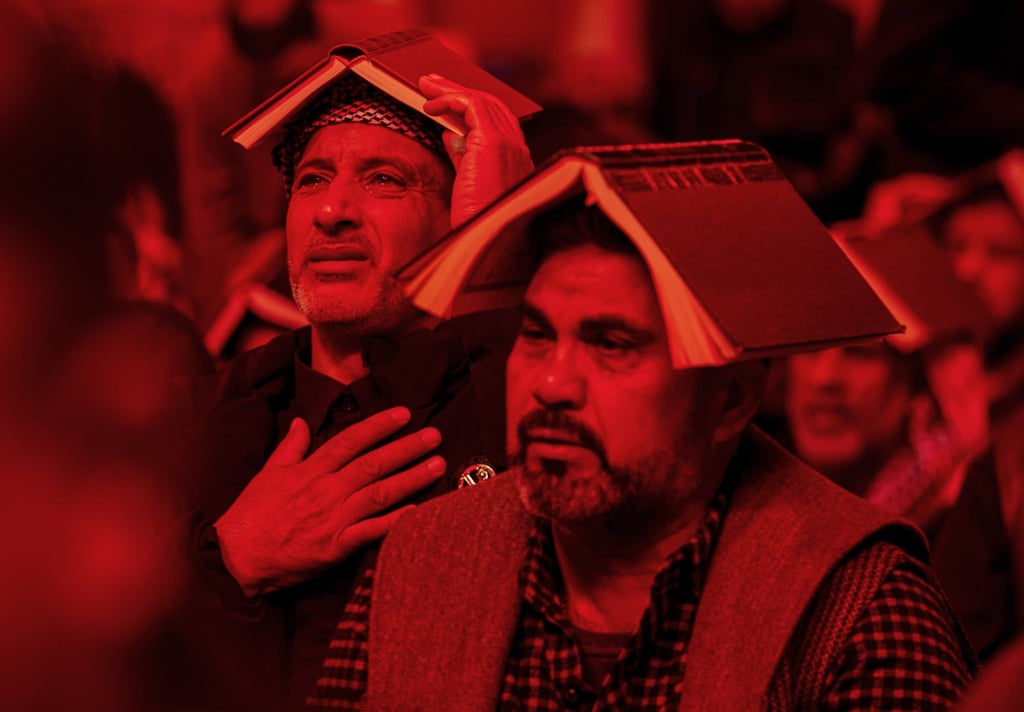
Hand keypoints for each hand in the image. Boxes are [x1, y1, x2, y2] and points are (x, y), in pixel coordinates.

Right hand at [214, 407, 444, 596]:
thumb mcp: (268, 473)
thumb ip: (291, 447)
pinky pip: (372, 531)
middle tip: (434, 435)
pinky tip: (419, 511)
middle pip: (373, 463)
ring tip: (437, 465)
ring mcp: (334, 518)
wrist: (236, 557)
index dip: (379, 426)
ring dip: (411, 478)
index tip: (403, 414)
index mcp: (311, 470)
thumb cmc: (251, 515)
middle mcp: (327, 490)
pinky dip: (396, 521)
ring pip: (380, 493)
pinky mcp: (336, 546)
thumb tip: (301, 422)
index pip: (351, 440)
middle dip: (407, 447)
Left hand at [419, 73, 533, 227]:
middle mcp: (518, 149)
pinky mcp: (493, 142)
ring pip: (481, 100)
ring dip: (451, 89)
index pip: (497, 123)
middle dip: (459, 90)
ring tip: (426, 85)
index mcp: (517, 162)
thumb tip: (449, 135)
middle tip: (434, 83)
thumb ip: (464, 158)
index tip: (449, 102)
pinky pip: (471, 105)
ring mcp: (510, 144)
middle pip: (490, 105)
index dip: (471, 108)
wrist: (487, 242)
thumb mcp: (469, 187)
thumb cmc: (478, 225)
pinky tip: (429, 106)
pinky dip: (449, 99)